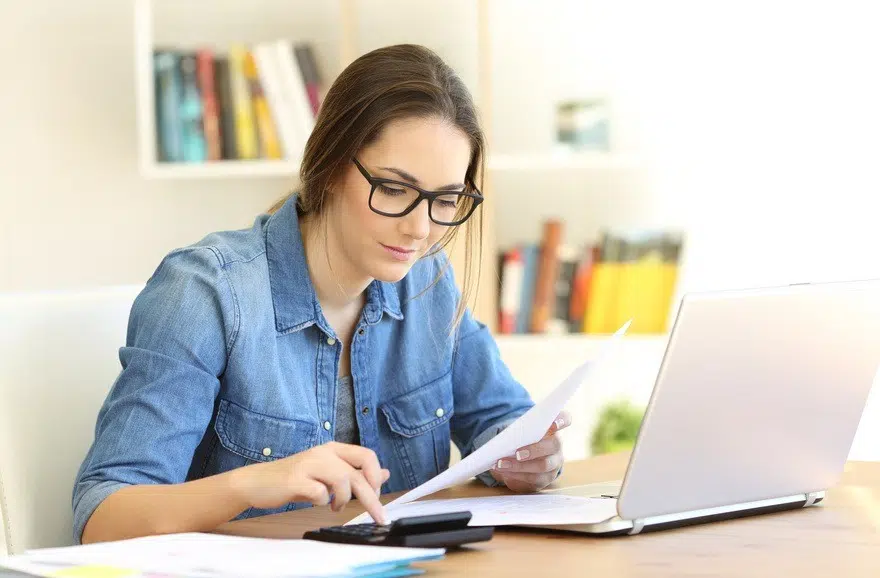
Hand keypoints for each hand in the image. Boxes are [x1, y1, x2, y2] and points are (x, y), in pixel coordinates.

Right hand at [230, 442, 389, 523]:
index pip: (367, 455)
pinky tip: (318, 502)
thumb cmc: (296, 478)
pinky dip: (323, 502)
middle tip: (378, 516)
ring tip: (335, 506)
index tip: (376, 495)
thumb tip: (385, 473)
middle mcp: (323, 453)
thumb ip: (355, 472)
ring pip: (343, 480)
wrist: (258, 482)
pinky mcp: (295, 479)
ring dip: (344, 499)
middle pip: (357, 473)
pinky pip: (319, 493)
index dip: (376, 476)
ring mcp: (309, 464)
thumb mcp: (328, 472)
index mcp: (333, 449)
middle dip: (371, 498)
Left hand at [489, 411, 569, 492]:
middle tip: (517, 453)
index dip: (561, 420)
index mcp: (553, 427)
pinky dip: (517, 475)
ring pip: (543, 465)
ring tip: (501, 464)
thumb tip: (505, 439)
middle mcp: (557, 445)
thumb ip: (519, 430)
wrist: (521, 459)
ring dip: (520, 466)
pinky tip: (504, 472)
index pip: (565, 419)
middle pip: (554, 445)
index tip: (553, 423)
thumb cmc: (520, 439)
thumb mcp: (520, 431)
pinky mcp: (546, 478)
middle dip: (534, 450)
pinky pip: (534, 479)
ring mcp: (555, 462)